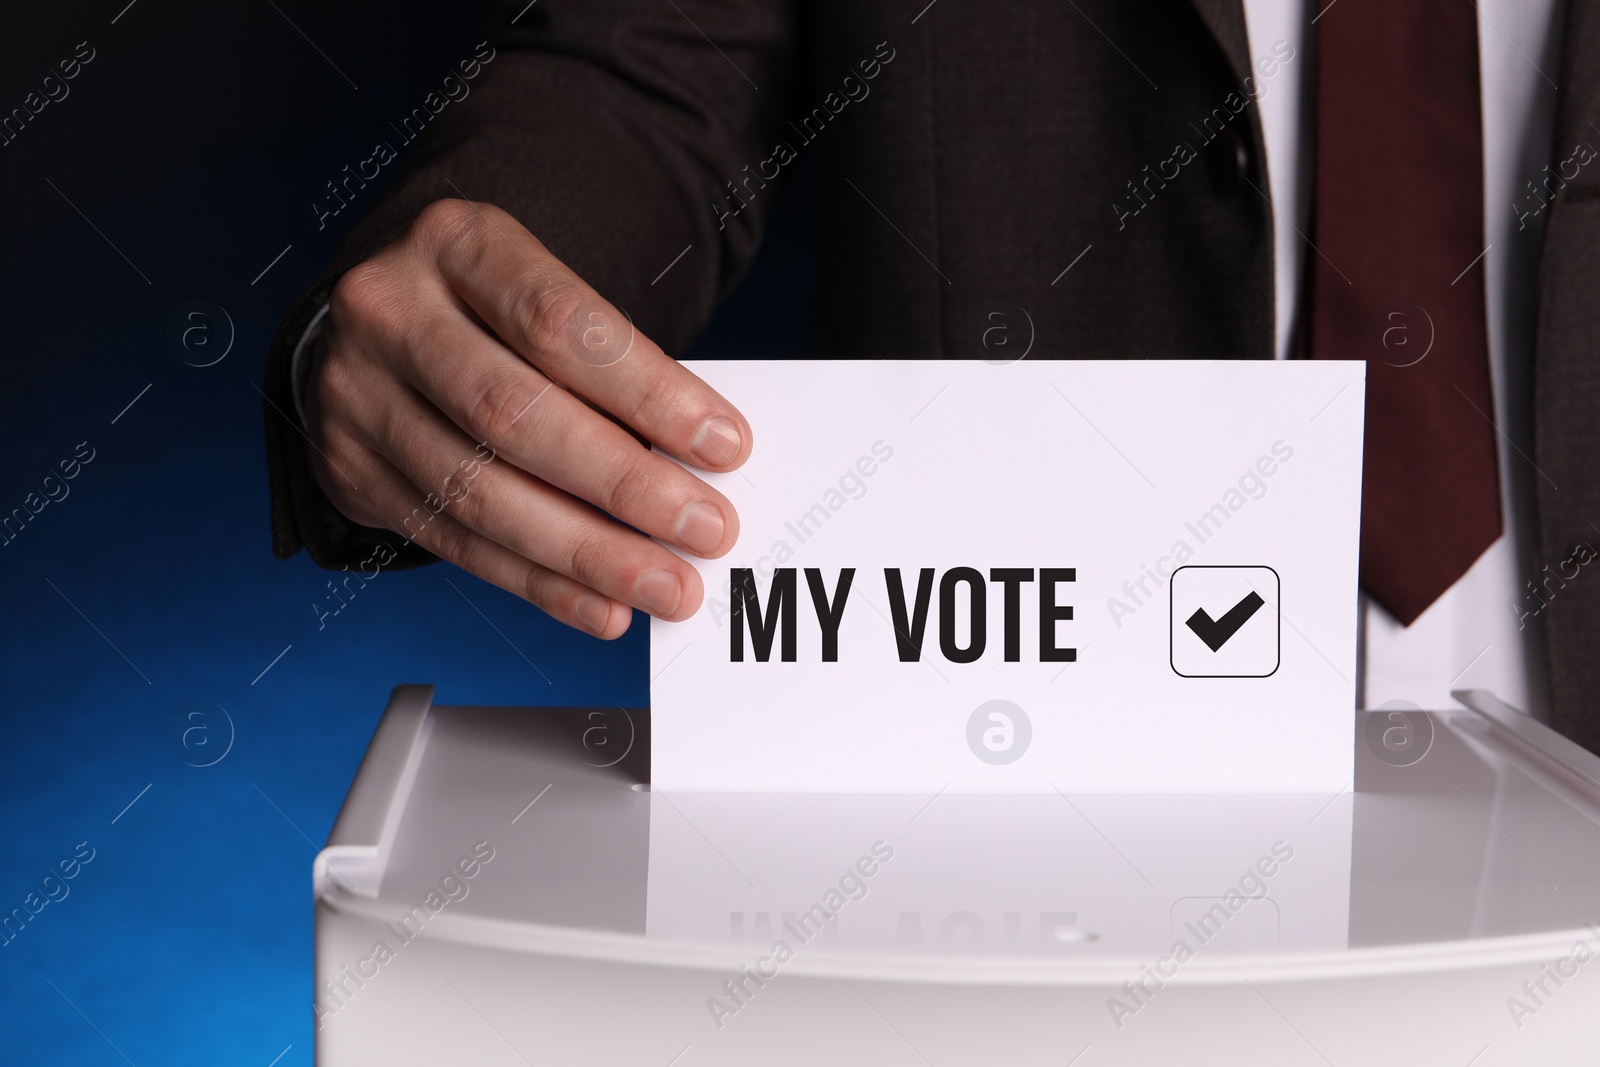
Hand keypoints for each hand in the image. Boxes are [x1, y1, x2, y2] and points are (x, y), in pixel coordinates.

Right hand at [304, 198, 749, 638]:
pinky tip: (603, 607)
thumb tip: (699, 460)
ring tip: (666, 584)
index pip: (560, 325)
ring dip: (589, 553)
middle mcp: (390, 313)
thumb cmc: (490, 308)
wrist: (378, 324)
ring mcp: (358, 397)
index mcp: (456, 244)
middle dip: (624, 484)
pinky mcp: (352, 474)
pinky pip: (457, 545)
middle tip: (705, 528)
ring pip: (481, 493)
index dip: (650, 393)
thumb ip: (610, 362)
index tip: (725, 445)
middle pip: (514, 414)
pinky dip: (540, 584)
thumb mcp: (542, 291)